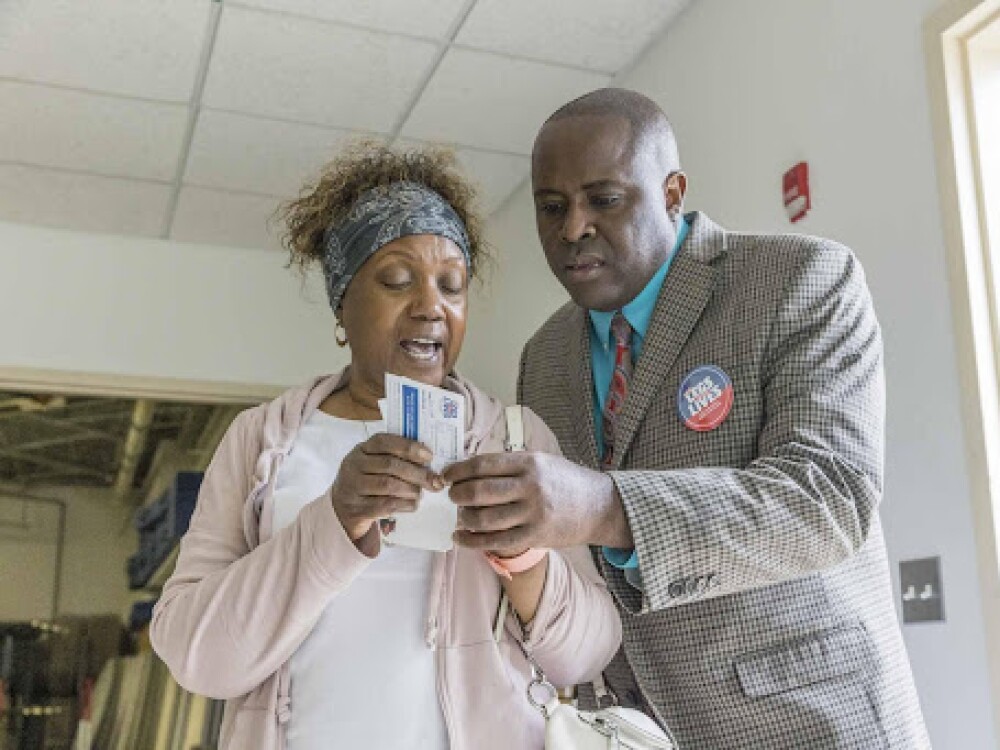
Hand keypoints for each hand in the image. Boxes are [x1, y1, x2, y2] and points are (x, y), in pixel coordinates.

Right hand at [331, 434, 442, 549]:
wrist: (342, 508)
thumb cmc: (367, 480)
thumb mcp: (374, 463)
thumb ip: (395, 457)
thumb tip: (428, 460)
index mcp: (361, 449)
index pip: (383, 441)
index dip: (408, 447)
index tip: (429, 456)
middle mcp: (354, 465)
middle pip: (390, 465)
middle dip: (417, 473)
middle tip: (435, 481)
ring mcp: (353, 487)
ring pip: (388, 485)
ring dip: (411, 489)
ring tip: (421, 493)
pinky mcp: (357, 508)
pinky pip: (385, 505)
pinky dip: (404, 505)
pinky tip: (413, 504)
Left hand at [443, 452, 630, 551]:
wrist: (598, 506)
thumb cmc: (565, 481)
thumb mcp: (541, 461)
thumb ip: (510, 465)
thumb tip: (470, 468)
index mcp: (529, 462)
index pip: (483, 465)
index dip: (459, 470)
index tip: (446, 475)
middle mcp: (530, 487)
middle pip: (480, 491)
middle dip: (458, 494)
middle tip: (452, 496)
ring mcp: (533, 514)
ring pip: (485, 519)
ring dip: (464, 518)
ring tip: (460, 516)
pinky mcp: (535, 536)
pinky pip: (496, 542)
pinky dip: (472, 542)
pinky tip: (460, 538)